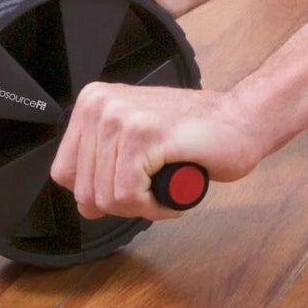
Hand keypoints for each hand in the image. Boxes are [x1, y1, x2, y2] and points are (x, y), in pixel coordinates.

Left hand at [50, 82, 263, 221]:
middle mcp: (103, 105)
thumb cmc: (196, 133)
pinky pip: (130, 195)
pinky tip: (172, 191)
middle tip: (154, 187)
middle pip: (85, 191)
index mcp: (94, 101)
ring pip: (107, 197)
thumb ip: (103, 157)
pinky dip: (152, 206)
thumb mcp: (134, 135)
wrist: (242, 121)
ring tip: (166, 186)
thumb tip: (83, 199)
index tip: (129, 183)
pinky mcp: (145, 136)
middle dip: (123, 202)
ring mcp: (123, 118)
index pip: (65, 173)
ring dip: (141, 206)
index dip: (98, 191)